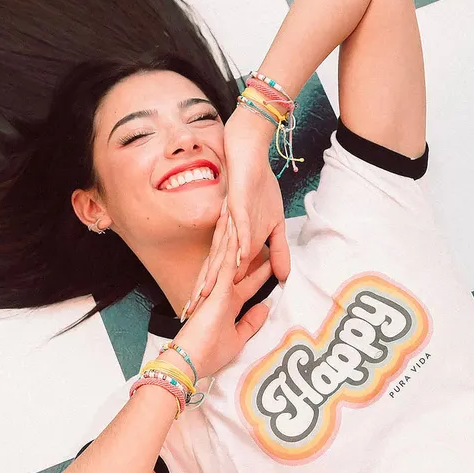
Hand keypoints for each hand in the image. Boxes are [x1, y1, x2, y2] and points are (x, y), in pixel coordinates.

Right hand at [175, 215, 273, 380]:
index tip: (269, 253)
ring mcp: (218, 286)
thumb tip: (265, 307)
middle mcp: (222, 289)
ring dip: (230, 229)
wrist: (186, 363)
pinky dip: (231, 242)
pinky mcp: (216, 287)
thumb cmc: (208, 354)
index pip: (249, 279)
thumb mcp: (238, 337)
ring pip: (226, 251)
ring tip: (232, 205)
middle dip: (239, 237)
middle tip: (244, 215)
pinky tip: (232, 224)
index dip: (260, 266)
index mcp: (228, 301)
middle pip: (234, 257)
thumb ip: (251, 321)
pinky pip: (226, 260)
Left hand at [184, 105, 289, 317]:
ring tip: (207, 295)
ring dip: (215, 273)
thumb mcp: (273, 227)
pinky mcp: (239, 206)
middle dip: (203, 291)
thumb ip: (276, 252)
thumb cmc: (258, 189)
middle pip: (212, 267)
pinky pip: (240, 227)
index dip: (212, 294)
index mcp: (232, 240)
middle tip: (190, 314)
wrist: (248, 156)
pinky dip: (240, 242)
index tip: (201, 316)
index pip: (220, 273)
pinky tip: (238, 259)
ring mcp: (231, 221)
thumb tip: (284, 277)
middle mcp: (226, 234)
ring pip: (221, 251)